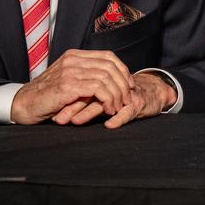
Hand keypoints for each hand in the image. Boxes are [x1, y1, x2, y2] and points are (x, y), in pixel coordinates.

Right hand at [10, 49, 134, 124]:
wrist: (22, 105)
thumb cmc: (47, 97)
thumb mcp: (69, 82)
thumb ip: (88, 77)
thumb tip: (117, 84)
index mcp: (74, 56)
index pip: (108, 56)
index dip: (123, 70)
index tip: (129, 85)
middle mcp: (73, 60)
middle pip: (110, 66)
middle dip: (124, 83)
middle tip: (127, 99)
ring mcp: (69, 71)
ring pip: (106, 77)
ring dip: (117, 94)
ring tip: (118, 107)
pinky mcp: (67, 86)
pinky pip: (98, 89)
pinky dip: (108, 99)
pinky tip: (108, 108)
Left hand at [54, 72, 176, 127]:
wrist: (153, 93)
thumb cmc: (123, 97)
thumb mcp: (101, 96)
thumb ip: (84, 98)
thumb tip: (56, 110)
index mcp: (103, 80)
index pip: (81, 86)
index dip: (66, 99)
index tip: (51, 113)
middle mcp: (113, 84)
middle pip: (90, 92)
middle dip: (72, 106)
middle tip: (58, 118)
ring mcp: (126, 94)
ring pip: (105, 101)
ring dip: (89, 112)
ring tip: (75, 122)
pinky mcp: (139, 103)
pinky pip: (128, 110)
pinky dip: (119, 118)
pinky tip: (109, 124)